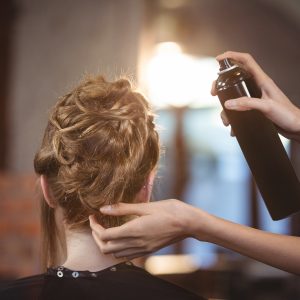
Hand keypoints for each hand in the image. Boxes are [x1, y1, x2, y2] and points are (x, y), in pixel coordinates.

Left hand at [89, 199, 203, 258]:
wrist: (188, 223)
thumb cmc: (169, 210)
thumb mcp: (145, 206)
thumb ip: (123, 208)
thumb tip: (103, 208)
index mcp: (134, 230)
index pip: (105, 236)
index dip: (94, 227)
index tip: (93, 217)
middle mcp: (136, 243)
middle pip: (106, 248)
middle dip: (96, 237)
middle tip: (96, 224)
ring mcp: (142, 249)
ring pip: (115, 255)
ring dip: (106, 244)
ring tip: (106, 230)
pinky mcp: (148, 251)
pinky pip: (127, 256)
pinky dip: (117, 249)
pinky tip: (120, 237)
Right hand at [211, 51, 299, 141]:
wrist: (296, 127)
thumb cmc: (288, 115)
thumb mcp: (267, 107)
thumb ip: (247, 103)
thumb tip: (228, 103)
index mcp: (262, 80)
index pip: (246, 61)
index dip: (232, 56)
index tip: (219, 58)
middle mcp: (257, 87)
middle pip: (235, 78)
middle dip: (221, 84)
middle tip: (214, 92)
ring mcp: (255, 97)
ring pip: (234, 97)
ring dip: (226, 108)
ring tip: (226, 120)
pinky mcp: (254, 108)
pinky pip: (238, 109)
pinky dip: (233, 117)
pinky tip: (233, 127)